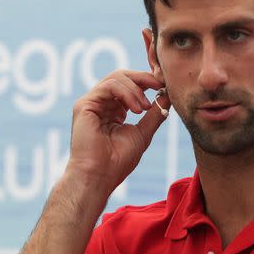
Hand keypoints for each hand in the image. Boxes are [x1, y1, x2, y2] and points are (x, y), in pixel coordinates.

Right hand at [67, 70, 170, 196]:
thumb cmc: (118, 161)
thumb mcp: (143, 133)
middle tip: (160, 85)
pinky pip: (108, 86)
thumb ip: (154, 114)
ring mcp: (91, 103)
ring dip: (136, 89)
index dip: (148, 81)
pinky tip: (136, 109)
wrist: (99, 176)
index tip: (165, 85)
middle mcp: (101, 103)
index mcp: (113, 109)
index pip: (130, 85)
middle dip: (144, 78)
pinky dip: (126, 93)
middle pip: (122, 76)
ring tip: (145, 107)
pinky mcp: (84, 104)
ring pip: (116, 78)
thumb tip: (168, 95)